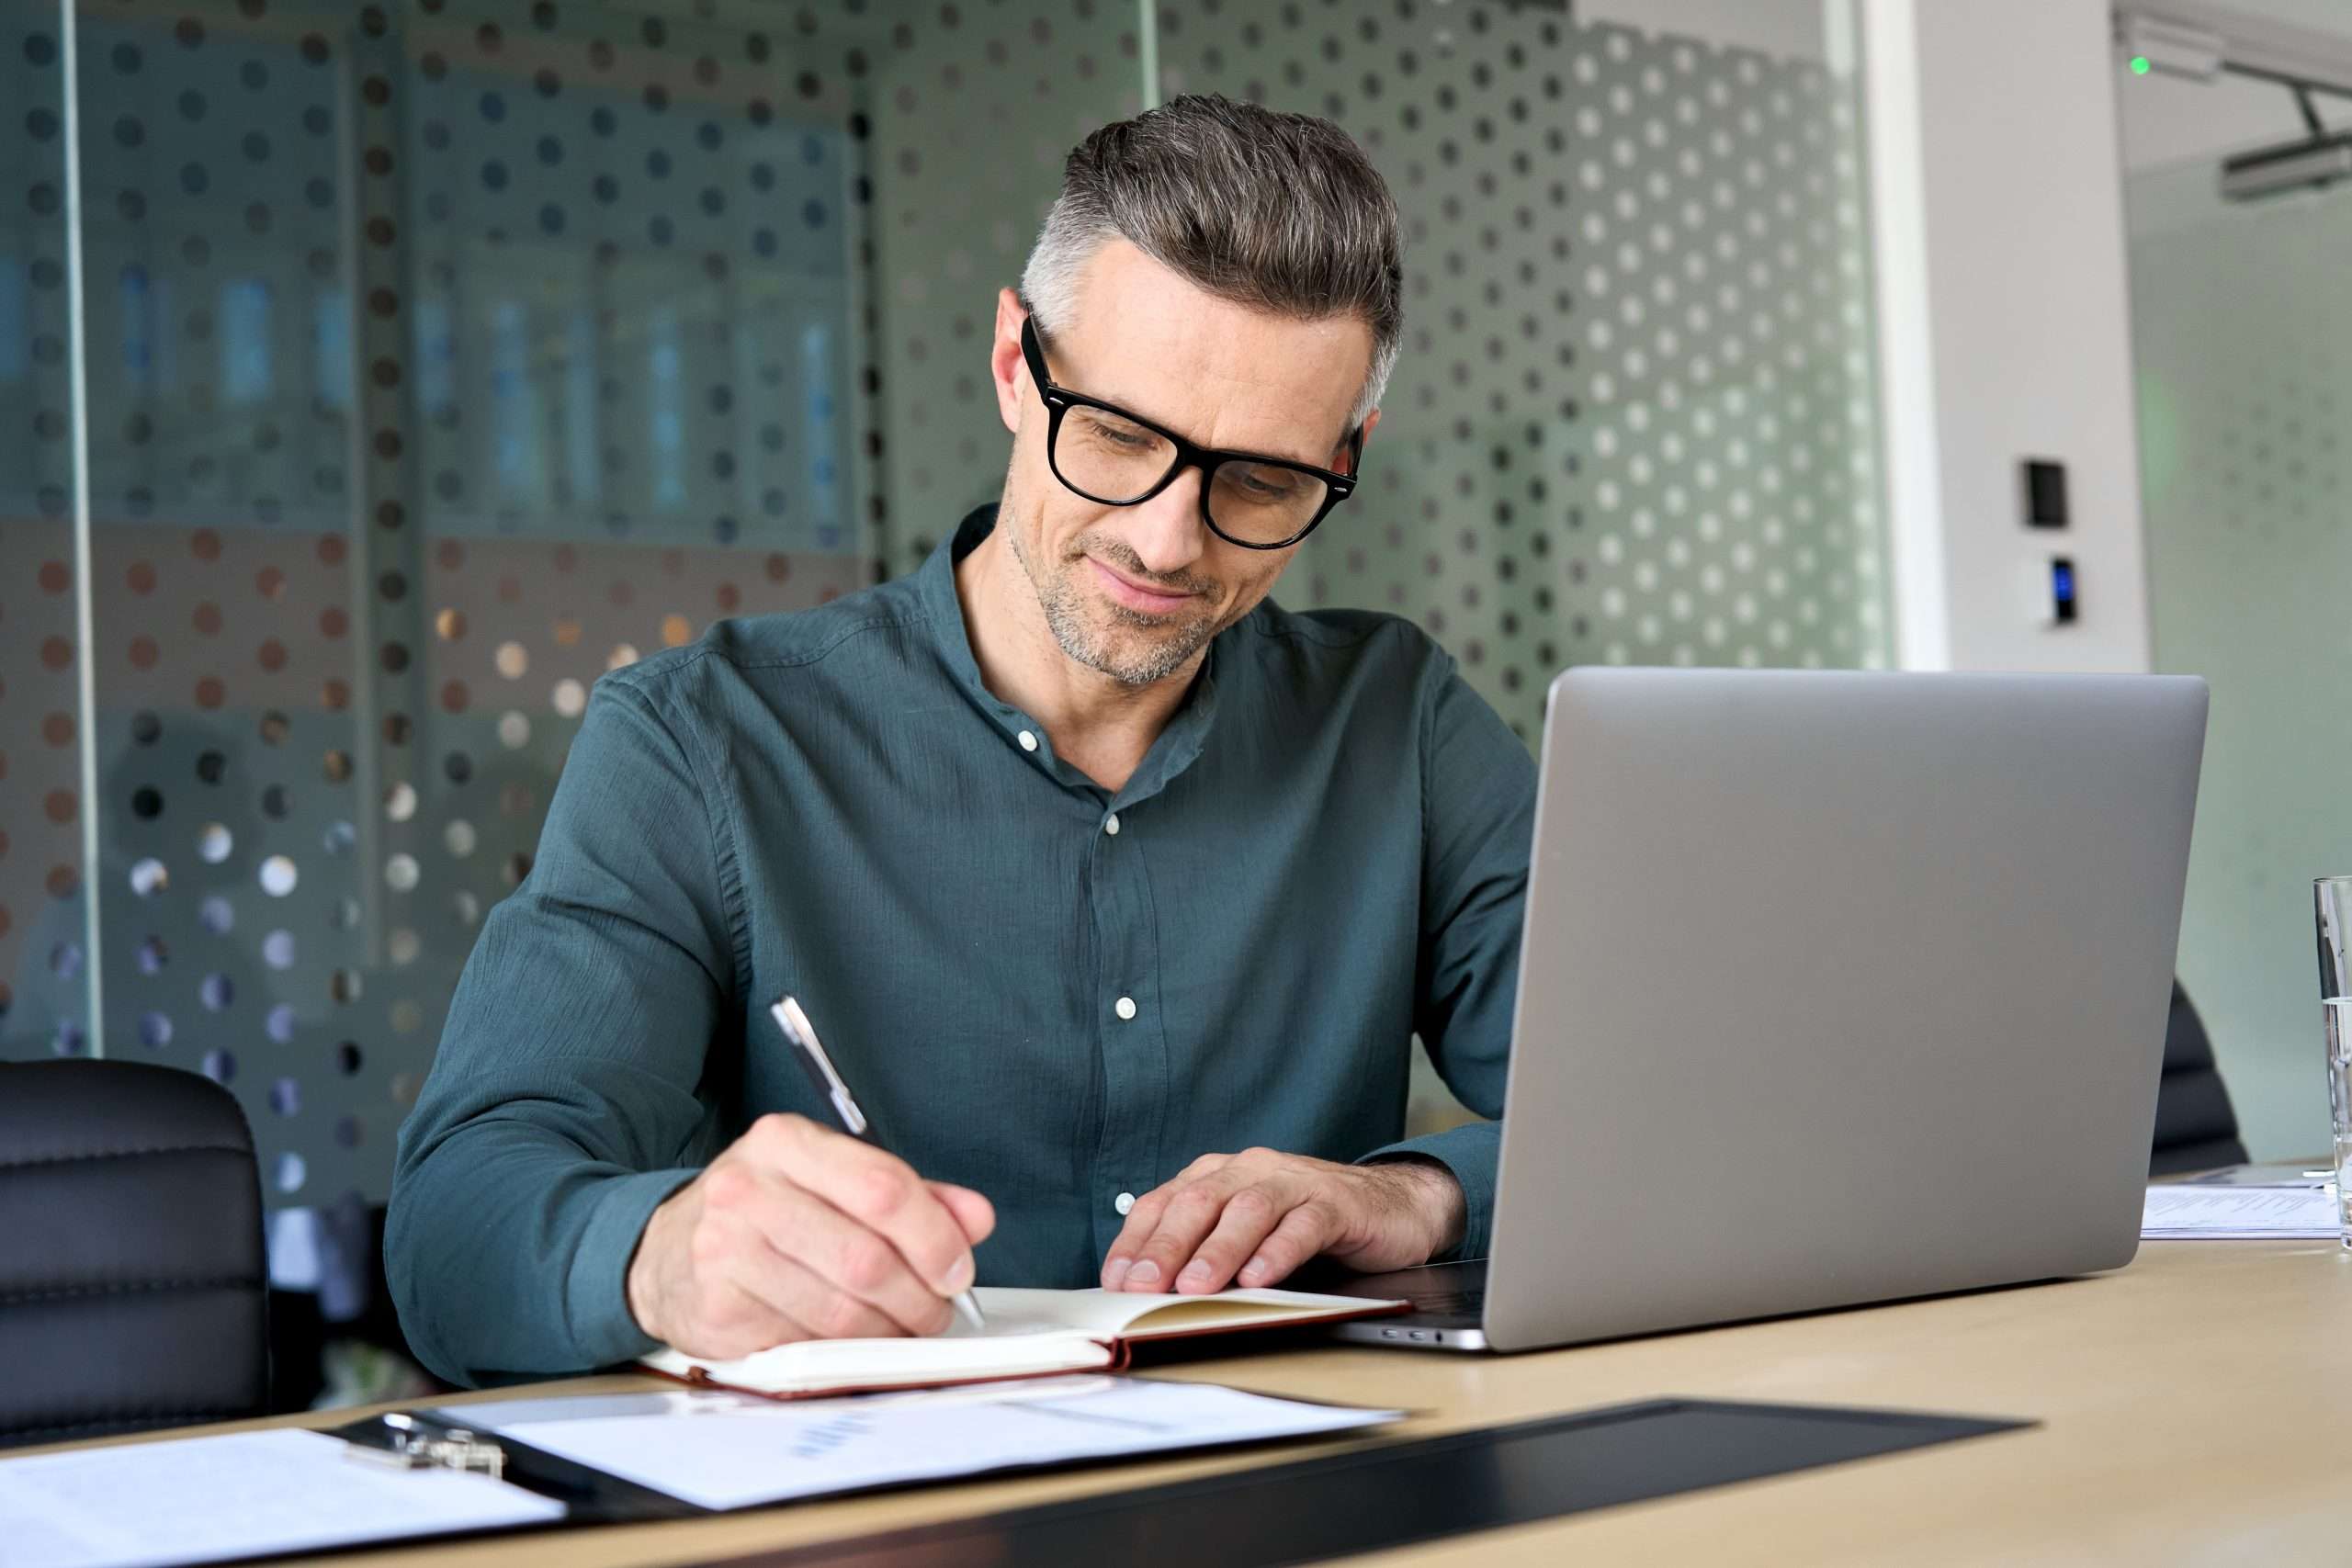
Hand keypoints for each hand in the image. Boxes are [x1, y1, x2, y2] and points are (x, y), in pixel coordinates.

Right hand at [625, 1112, 993, 1358]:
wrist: (661, 1253)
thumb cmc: (763, 1214)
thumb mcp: (830, 1182)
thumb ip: (909, 1196)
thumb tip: (975, 1218)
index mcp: (786, 1142)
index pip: (883, 1188)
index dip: (935, 1236)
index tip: (957, 1267)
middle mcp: (748, 1189)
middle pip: (867, 1258)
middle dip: (919, 1297)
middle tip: (936, 1312)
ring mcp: (724, 1251)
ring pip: (841, 1311)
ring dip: (888, 1333)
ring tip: (900, 1329)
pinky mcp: (716, 1309)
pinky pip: (806, 1343)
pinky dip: (842, 1352)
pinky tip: (848, 1341)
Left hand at [1099, 1149, 1464, 1294]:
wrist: (1392, 1206)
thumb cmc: (1307, 1223)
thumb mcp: (1247, 1235)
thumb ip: (1204, 1252)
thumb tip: (1149, 1295)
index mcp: (1219, 1176)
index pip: (1164, 1203)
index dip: (1136, 1242)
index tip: (1115, 1281)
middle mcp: (1251, 1170)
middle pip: (1199, 1203)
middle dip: (1166, 1248)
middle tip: (1143, 1288)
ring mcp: (1294, 1182)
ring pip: (1248, 1210)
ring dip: (1217, 1251)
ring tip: (1195, 1287)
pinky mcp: (1336, 1203)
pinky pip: (1303, 1225)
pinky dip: (1278, 1252)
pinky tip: (1260, 1278)